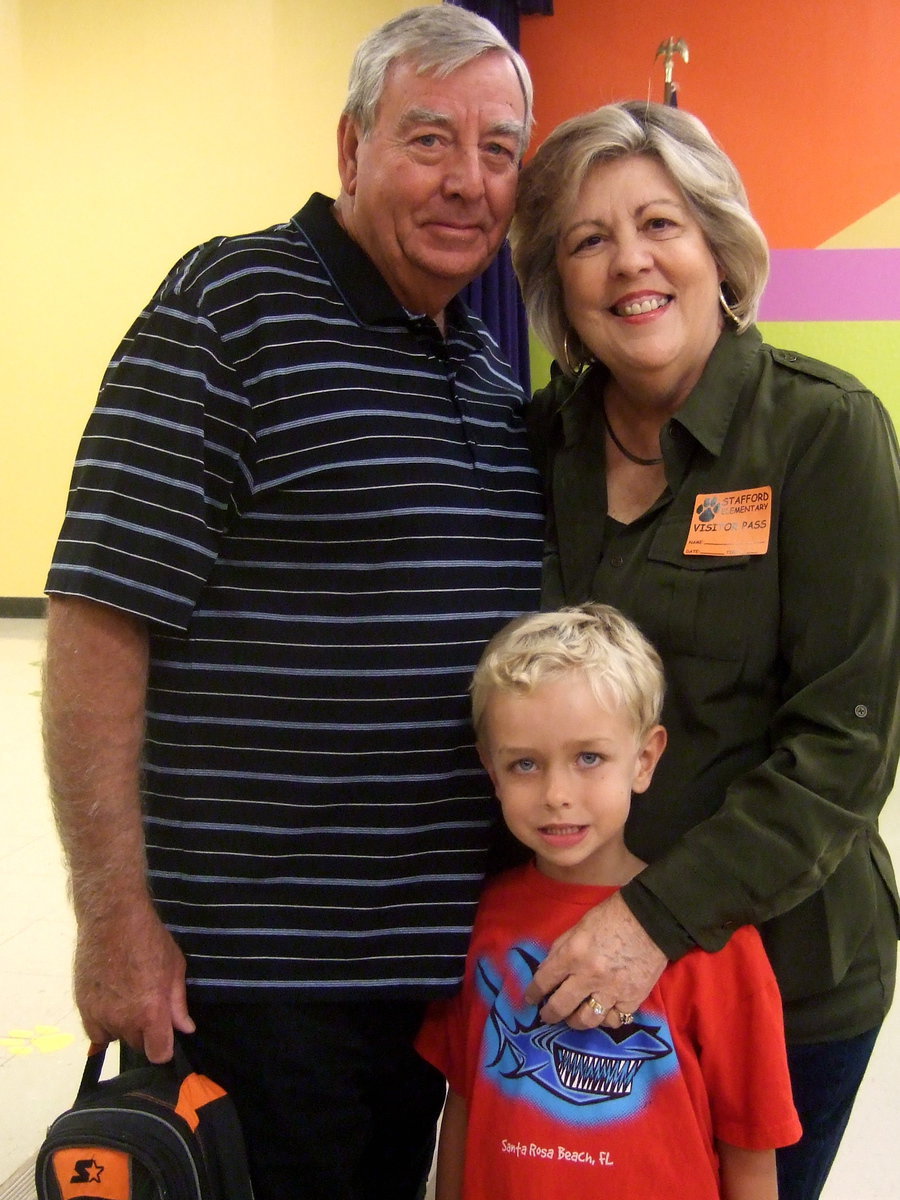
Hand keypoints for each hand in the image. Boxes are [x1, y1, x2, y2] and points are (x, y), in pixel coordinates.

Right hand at [74, 897, 194, 1062]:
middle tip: (150, 1006)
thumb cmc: (150, 939)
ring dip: (124, 1028)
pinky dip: (103, 1025)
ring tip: (129, 1000)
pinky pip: (95, 1032)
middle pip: (138, 1046)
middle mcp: (123, 1020)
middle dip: (147, 1033)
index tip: (167, 1035)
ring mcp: (99, 1014)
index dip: (165, 1048)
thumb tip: (186, 1029)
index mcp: (150, 1012)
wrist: (112, 918)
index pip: (158, 1054)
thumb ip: (178, 1003)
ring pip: (116, 1038)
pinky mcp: (82, 1006)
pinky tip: (112, 1007)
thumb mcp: (174, 967)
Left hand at [524, 891, 666, 1027]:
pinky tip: (602, 1013)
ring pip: (586, 1020)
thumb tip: (546, 970)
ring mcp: (611, 991)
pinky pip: (613, 1020)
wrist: (652, 920)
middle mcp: (589, 976)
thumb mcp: (578, 927)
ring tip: (574, 1018)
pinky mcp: (632, 1000)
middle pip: (561, 1007)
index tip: (530, 999)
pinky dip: (606, 1019)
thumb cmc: (611, 917)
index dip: (533, 993)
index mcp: (573, 954)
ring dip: (575, 1021)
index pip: (544, 981)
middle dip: (549, 1015)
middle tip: (547, 1016)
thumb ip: (560, 949)